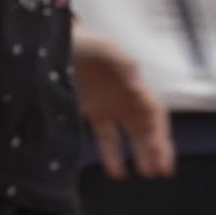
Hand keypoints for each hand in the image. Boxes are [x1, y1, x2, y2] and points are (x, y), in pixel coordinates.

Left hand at [73, 33, 174, 179]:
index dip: (160, 133)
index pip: (154, 112)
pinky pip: (107, 137)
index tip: (161, 151)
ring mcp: (110, 105)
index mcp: (132, 83)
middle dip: (157, 148)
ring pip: (130, 135)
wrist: (53, 42)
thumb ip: (123, 63)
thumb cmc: (81, 42)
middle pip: (147, 126)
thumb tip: (138, 84)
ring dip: (140, 154)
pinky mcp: (92, 111)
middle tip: (162, 170)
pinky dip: (112, 154)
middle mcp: (125, 96)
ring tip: (146, 173)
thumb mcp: (103, 48)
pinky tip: (116, 171)